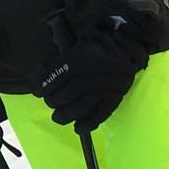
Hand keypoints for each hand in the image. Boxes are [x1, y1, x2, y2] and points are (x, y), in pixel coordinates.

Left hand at [35, 12, 158, 129]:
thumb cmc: (100, 39)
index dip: (44, 86)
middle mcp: (88, 75)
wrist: (130, 42)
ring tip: (58, 118)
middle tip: (51, 103)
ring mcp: (103, 88)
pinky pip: (100, 114)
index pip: (55, 77)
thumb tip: (47, 70)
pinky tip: (78, 128)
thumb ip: (65, 56)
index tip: (38, 92)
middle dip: (53, 102)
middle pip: (64, 95)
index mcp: (77, 58)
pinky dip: (88, 123)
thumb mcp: (80, 41)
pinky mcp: (115, 96)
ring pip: (79, 107)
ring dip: (66, 115)